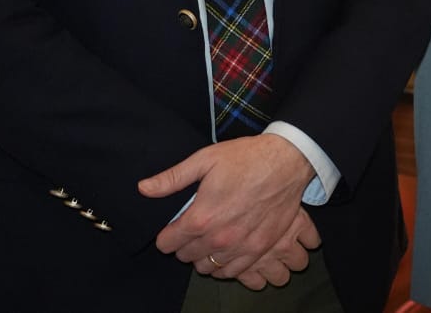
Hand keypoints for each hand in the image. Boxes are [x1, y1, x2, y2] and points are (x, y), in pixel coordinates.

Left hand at [138, 133, 319, 279]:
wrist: (287, 161)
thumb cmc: (246, 158)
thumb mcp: (205, 159)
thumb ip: (172, 178)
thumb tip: (143, 188)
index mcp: (200, 217)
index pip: (167, 243)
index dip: (167, 235)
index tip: (173, 227)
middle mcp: (218, 238)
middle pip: (185, 257)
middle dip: (184, 245)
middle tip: (193, 229)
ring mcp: (240, 247)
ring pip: (207, 268)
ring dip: (203, 257)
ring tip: (209, 240)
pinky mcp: (259, 249)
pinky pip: (232, 273)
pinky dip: (224, 266)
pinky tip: (225, 252)